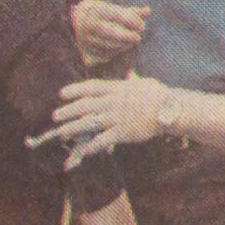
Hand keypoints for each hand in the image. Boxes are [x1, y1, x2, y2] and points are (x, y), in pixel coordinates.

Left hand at [35, 74, 169, 166]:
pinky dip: (92, 145)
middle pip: (85, 106)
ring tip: (60, 132)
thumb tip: (130, 75)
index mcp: (116, 89)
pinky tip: (83, 150)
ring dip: (73, 128)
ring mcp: (116, 118)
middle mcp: (113, 102)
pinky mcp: (122, 132)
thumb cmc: (159, 95)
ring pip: (89, 123)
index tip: (62, 94)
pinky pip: (103, 140)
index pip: (90, 88)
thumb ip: (132, 80)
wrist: (170, 110)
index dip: (75, 90)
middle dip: (68, 111)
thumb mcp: (144, 82)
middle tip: (55, 116)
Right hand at [69, 0, 149, 66]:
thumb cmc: (103, 14)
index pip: (116, 16)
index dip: (132, 22)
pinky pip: (104, 55)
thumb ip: (131, 11)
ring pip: (108, 45)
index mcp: (93, 9)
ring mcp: (84, 39)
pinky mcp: (85, 52)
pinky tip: (121, 49)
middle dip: (127, 36)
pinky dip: (115, 53)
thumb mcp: (114, 9)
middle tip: (138, 37)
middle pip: (111, 32)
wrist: (76, 23)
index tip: (142, 26)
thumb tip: (148, 11)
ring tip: (131, 42)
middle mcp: (85, 24)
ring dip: (123, 45)